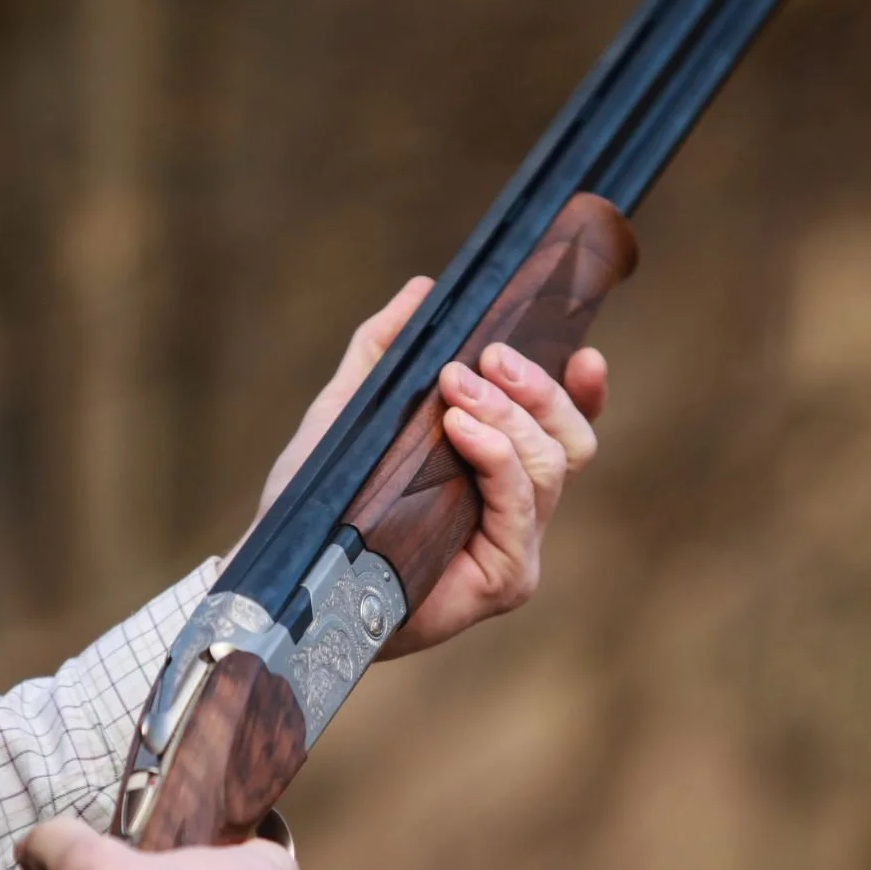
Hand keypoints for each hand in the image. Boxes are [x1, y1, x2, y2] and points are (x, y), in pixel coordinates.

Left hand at [239, 276, 607, 656]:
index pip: (562, 428)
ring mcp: (515, 546)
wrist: (287, 565)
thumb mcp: (350, 409)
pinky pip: (520, 508)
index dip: (583, 391)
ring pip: (551, 465)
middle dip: (538, 388)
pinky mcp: (504, 579)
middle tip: (487, 358)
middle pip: (569, 440)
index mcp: (494, 472)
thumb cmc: (321, 501)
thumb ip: (384, 351)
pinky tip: (462, 429)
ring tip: (458, 389)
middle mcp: (515, 510)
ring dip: (510, 415)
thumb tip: (422, 289)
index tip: (583, 353)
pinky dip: (497, 459)